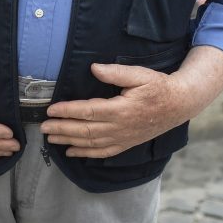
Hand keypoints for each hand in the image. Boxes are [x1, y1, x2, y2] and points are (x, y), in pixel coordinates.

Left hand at [40, 63, 192, 157]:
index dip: (68, 111)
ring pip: (91, 143)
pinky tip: (71, 152)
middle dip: (62, 129)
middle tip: (44, 127)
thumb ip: (115, 72)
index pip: (88, 112)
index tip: (52, 110)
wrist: (178, 105)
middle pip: (85, 130)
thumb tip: (94, 68)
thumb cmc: (157, 87)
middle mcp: (120, 127)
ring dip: (69, 142)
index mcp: (121, 109)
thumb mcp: (139, 74)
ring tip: (51, 138)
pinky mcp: (126, 143)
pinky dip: (85, 154)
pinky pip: (102, 152)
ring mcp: (123, 138)